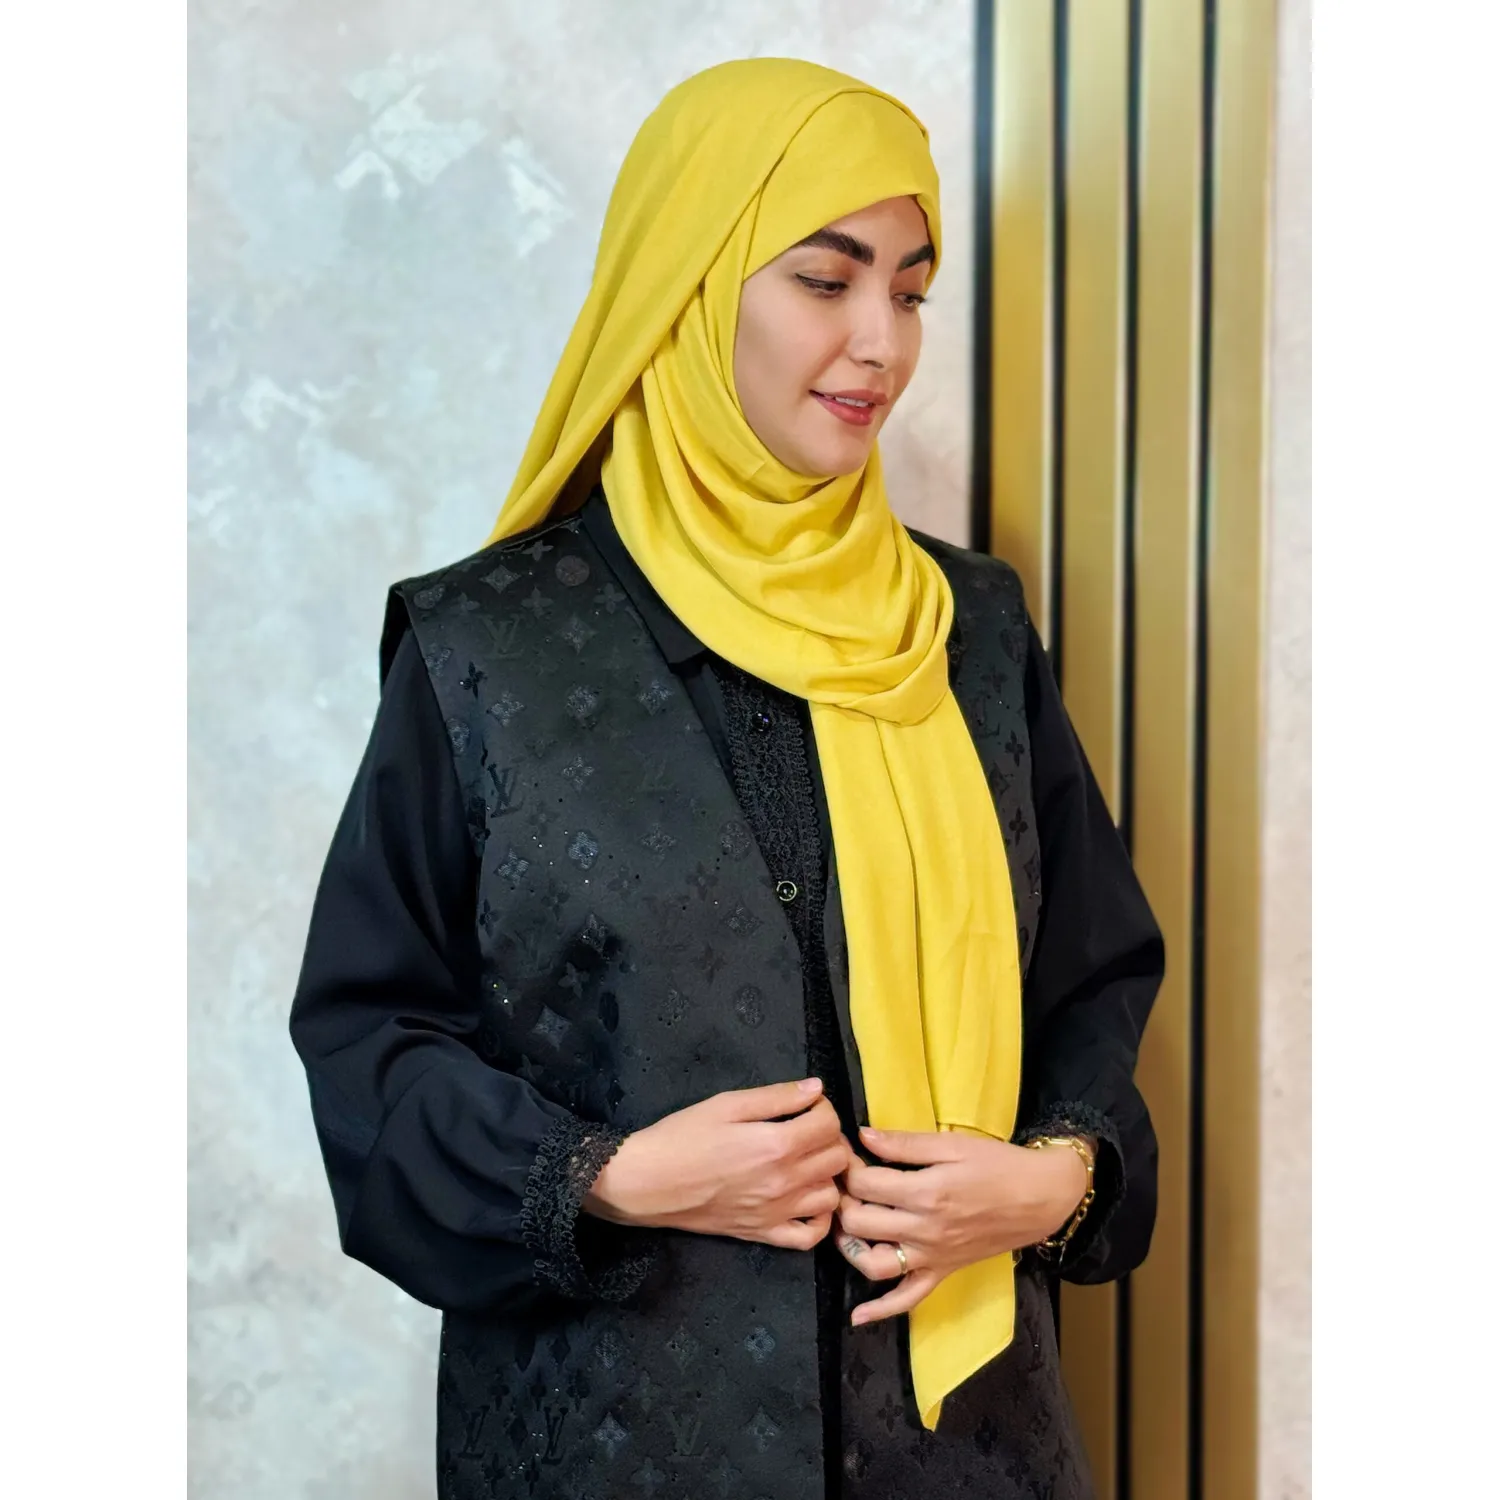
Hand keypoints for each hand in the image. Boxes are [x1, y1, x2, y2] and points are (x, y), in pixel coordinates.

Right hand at [585, 1078, 855, 1249]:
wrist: (647, 1182)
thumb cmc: (683, 1136)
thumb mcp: (727, 1104)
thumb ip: (776, 1096)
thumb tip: (816, 1089)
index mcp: (777, 1145)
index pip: (829, 1124)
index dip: (823, 1107)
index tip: (806, 1104)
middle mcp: (785, 1182)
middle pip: (838, 1158)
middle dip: (829, 1137)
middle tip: (807, 1128)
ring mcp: (776, 1213)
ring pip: (831, 1196)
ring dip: (827, 1175)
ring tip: (808, 1161)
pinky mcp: (764, 1234)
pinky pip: (810, 1236)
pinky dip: (818, 1219)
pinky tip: (806, 1199)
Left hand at [836, 1127, 1086, 1325]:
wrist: (1040, 1197)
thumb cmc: (997, 1164)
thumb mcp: (952, 1144)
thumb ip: (905, 1143)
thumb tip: (863, 1136)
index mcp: (926, 1192)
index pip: (865, 1184)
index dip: (848, 1167)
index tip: (847, 1155)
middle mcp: (925, 1230)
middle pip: (860, 1222)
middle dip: (843, 1200)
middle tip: (842, 1184)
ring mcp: (932, 1257)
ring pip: (874, 1264)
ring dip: (850, 1248)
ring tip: (843, 1226)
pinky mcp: (942, 1273)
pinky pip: (908, 1299)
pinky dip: (881, 1310)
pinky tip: (858, 1316)